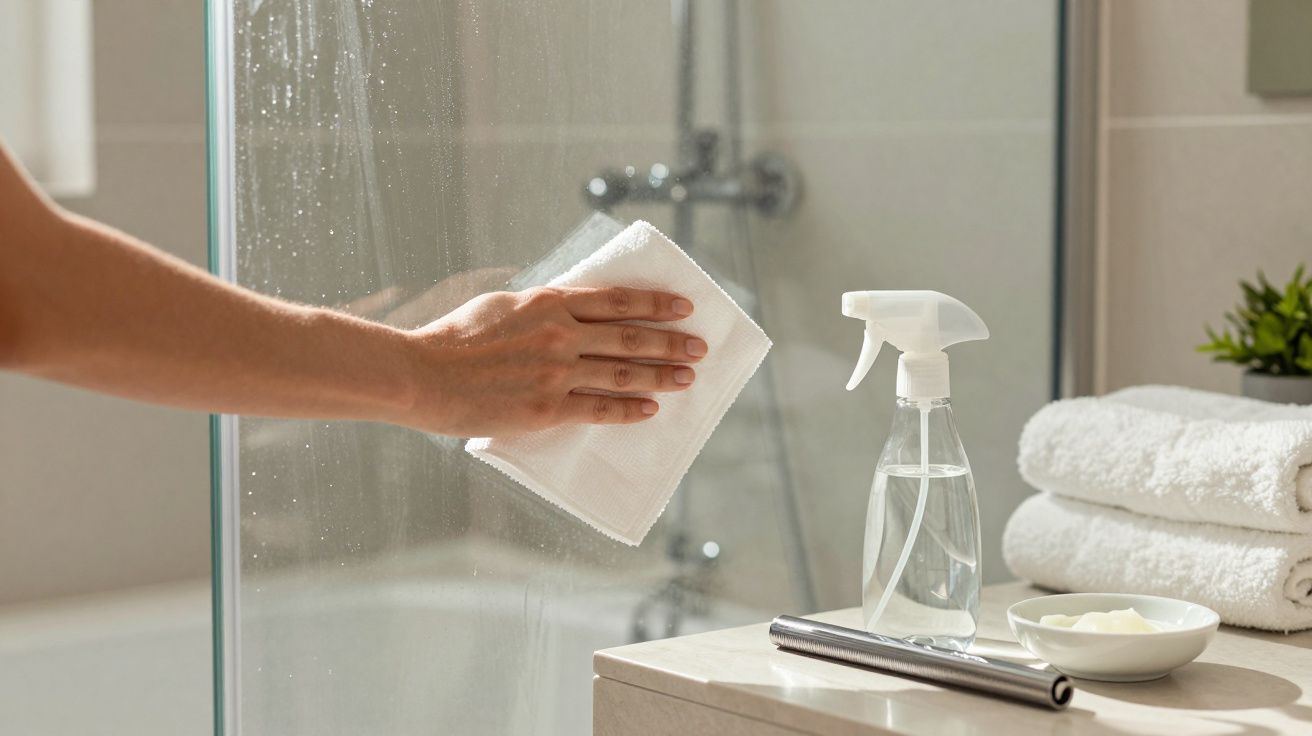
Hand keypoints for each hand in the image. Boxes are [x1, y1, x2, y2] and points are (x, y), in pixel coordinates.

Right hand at [403, 286, 706, 436]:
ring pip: (622, 373)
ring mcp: (555, 373)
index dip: (656, 304)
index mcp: (549, 302)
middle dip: (671, 342)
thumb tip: (571, 307)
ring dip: (661, 376)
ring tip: (687, 379)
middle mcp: (559, 334)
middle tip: (699, 347)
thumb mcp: (502, 304)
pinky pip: (599, 409)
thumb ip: (541, 307)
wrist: (421, 374)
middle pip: (629, 337)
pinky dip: (629, 408)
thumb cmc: (454, 338)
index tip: (685, 307)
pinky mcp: (546, 409)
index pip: (617, 300)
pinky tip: (651, 408)